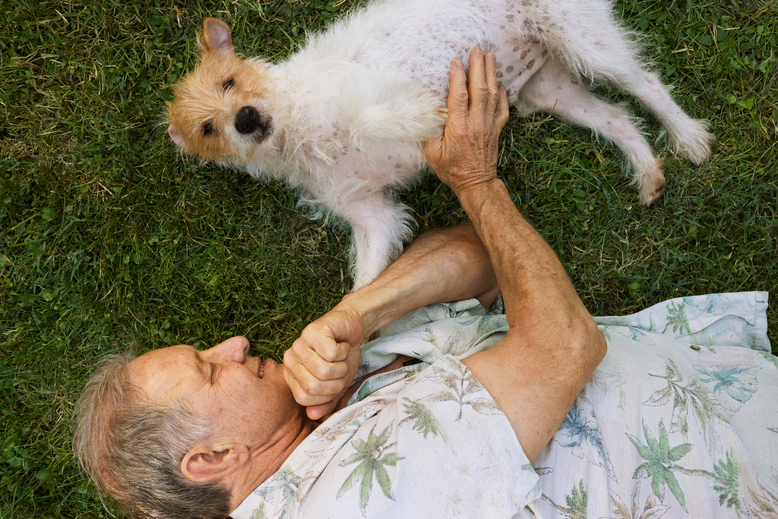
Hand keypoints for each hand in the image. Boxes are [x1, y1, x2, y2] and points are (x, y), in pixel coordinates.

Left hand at [283, 306, 365, 419]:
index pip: (304, 399)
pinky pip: (331, 353)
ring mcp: (299, 343)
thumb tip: (312, 415)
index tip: (335, 383)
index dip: (326, 396)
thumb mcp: (336, 386)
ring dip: (341, 366)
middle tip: (341, 369)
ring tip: (341, 357)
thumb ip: (326, 403)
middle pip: (313, 386)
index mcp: (291, 374)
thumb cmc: (341, 358)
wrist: (351, 329)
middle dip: (336, 382)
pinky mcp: (312, 331)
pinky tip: (341, 345)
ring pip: (323, 370)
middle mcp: (290, 358)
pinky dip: (343, 351)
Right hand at [424, 47, 509, 195]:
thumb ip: (431, 131)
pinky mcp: (496, 130)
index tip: (456, 61)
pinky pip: (502, 109)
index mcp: (458, 127)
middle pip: (479, 89)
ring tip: (490, 57)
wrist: (476, 184)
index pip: (459, 95)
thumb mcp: (432, 153)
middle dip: (478, 67)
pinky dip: (503, 96)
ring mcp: (489, 126)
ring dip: (491, 74)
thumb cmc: (451, 170)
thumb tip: (429, 112)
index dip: (458, 76)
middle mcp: (476, 123)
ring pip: (492, 95)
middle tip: (477, 50)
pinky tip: (501, 86)